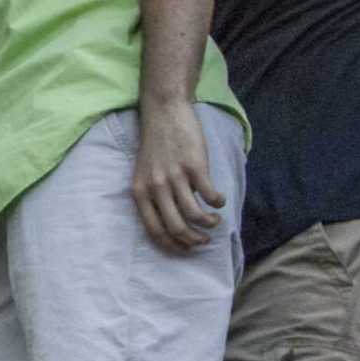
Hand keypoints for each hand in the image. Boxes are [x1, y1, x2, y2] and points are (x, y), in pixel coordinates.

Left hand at [131, 99, 224, 252]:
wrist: (164, 112)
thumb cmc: (155, 145)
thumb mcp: (144, 173)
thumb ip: (153, 196)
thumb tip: (173, 222)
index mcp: (139, 192)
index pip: (155, 230)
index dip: (173, 244)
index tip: (186, 248)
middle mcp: (155, 188)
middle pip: (176, 227)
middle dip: (193, 240)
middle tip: (204, 240)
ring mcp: (175, 177)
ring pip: (194, 215)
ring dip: (209, 223)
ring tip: (215, 220)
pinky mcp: (194, 166)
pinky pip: (209, 195)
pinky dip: (218, 203)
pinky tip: (220, 200)